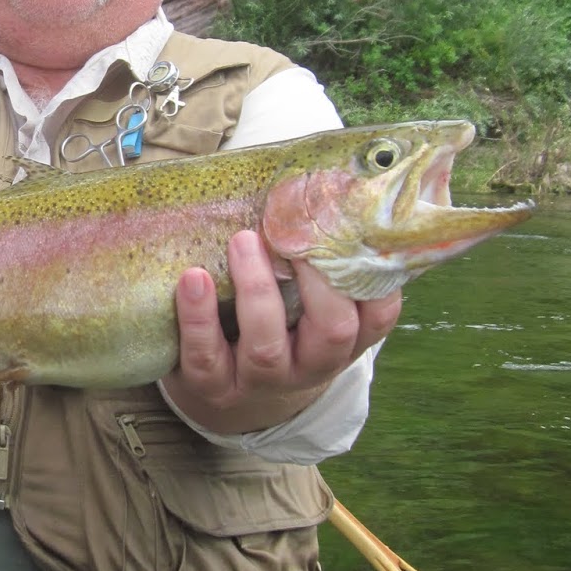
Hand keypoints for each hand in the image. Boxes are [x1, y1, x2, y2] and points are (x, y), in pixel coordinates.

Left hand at [160, 229, 400, 435]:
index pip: (379, 315)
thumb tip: (329, 176)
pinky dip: (198, 318)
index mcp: (343, 339)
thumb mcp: (306, 303)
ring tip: (242, 240)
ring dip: (256, 291)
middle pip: (334, 332)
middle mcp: (311, 365)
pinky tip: (192, 279)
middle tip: (292, 232)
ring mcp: (263, 381)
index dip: (374, 279)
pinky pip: (206, 358)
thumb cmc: (277, 323)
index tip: (352, 232)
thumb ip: (317, 258)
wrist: (229, 393)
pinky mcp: (214, 388)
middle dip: (316, 281)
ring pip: (267, 348)